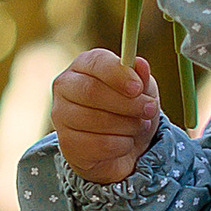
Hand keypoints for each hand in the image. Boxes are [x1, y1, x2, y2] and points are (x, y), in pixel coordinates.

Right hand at [53, 46, 161, 184]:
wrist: (122, 149)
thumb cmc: (128, 110)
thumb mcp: (142, 91)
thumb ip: (142, 77)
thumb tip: (141, 64)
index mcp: (84, 65)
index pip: (96, 62)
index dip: (118, 74)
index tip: (138, 88)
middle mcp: (66, 86)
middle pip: (92, 91)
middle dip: (126, 103)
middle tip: (148, 109)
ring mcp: (61, 115)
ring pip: (95, 120)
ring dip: (127, 125)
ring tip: (138, 126)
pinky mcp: (67, 142)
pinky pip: (98, 144)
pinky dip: (121, 145)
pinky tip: (125, 142)